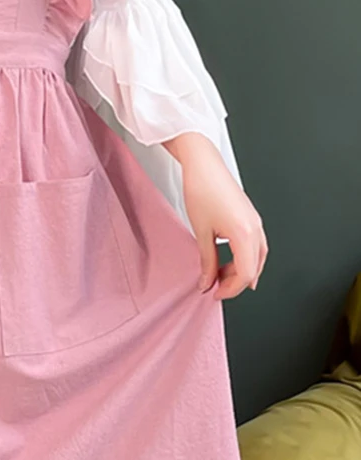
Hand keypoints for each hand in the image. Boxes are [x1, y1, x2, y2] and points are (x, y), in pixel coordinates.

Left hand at [164, 133, 267, 300]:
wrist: (204, 165)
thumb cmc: (202, 190)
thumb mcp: (201, 232)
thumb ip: (207, 261)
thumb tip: (207, 282)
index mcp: (245, 234)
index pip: (246, 274)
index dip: (230, 289)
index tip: (214, 294)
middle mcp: (256, 229)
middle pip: (254, 268)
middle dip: (235, 282)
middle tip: (213, 287)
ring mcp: (256, 223)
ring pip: (257, 258)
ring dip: (240, 271)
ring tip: (218, 274)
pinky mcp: (251, 218)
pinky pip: (254, 246)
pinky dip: (243, 258)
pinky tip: (227, 261)